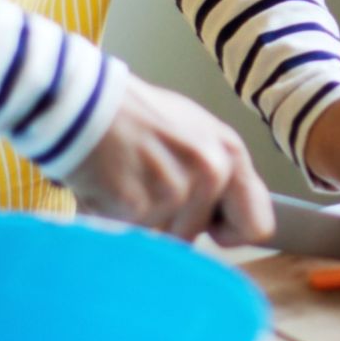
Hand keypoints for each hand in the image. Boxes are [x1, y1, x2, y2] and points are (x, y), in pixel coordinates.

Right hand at [65, 74, 273, 246]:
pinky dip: (111, 218)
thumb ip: (216, 173)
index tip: (207, 227)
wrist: (83, 101)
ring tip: (125, 178)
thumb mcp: (194, 133)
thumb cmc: (134, 115)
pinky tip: (106, 183)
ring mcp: (177, 189)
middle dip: (168, 225)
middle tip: (147, 185)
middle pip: (196, 237)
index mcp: (231, 153)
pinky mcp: (139, 204)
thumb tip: (229, 218)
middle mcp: (213, 171)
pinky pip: (128, 234)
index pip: (256, 225)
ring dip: (137, 221)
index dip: (227, 233)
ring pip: (160, 239)